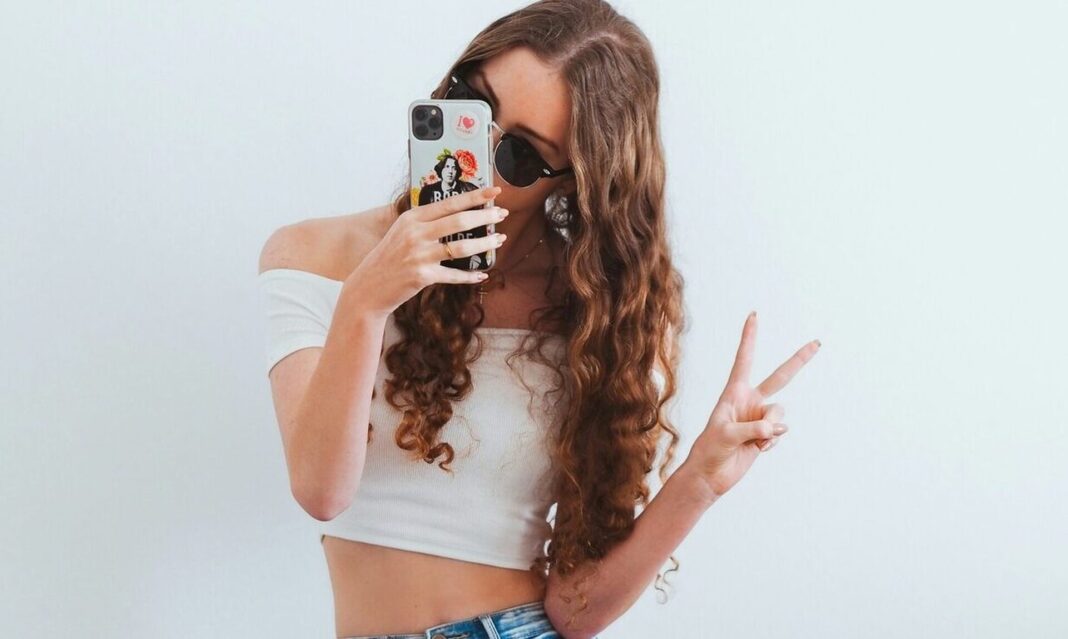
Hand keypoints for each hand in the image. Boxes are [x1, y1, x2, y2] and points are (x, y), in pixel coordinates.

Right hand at [344, 186, 508, 316]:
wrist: (368, 287)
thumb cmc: (389, 259)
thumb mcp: (402, 233)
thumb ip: (425, 223)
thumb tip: (457, 214)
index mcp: (412, 218)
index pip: (449, 202)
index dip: (474, 196)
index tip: (494, 192)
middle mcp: (415, 234)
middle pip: (459, 220)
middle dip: (486, 216)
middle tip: (502, 214)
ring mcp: (419, 255)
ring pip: (461, 247)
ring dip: (485, 244)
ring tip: (499, 240)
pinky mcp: (422, 276)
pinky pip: (454, 274)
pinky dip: (470, 275)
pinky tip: (482, 274)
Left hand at [684, 311, 819, 497]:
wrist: (711, 475)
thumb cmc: (710, 450)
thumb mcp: (726, 435)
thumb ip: (751, 428)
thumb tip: (775, 428)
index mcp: (734, 392)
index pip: (745, 360)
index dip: (750, 338)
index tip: (753, 315)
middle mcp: (750, 401)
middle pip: (780, 377)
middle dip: (798, 360)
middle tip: (817, 342)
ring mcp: (759, 418)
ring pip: (780, 414)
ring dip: (772, 428)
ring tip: (756, 440)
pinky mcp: (766, 435)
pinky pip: (780, 433)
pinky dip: (772, 442)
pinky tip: (758, 449)